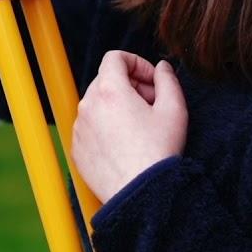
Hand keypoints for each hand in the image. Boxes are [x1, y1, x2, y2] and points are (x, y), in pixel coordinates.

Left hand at [72, 51, 187, 201]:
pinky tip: (125, 144)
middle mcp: (88, 105)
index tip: (152, 80)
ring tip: (140, 127)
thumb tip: (161, 68)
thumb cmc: (158, 152)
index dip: (137, 63)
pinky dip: (105, 127)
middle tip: (152, 104)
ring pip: (97, 104)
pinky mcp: (77, 148)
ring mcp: (79, 128)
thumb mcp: (174, 110)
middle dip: (130, 85)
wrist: (140, 194)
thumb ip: (168, 80)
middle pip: (106, 80)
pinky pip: (90, 127)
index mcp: (109, 90)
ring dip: (117, 106)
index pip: (115, 57)